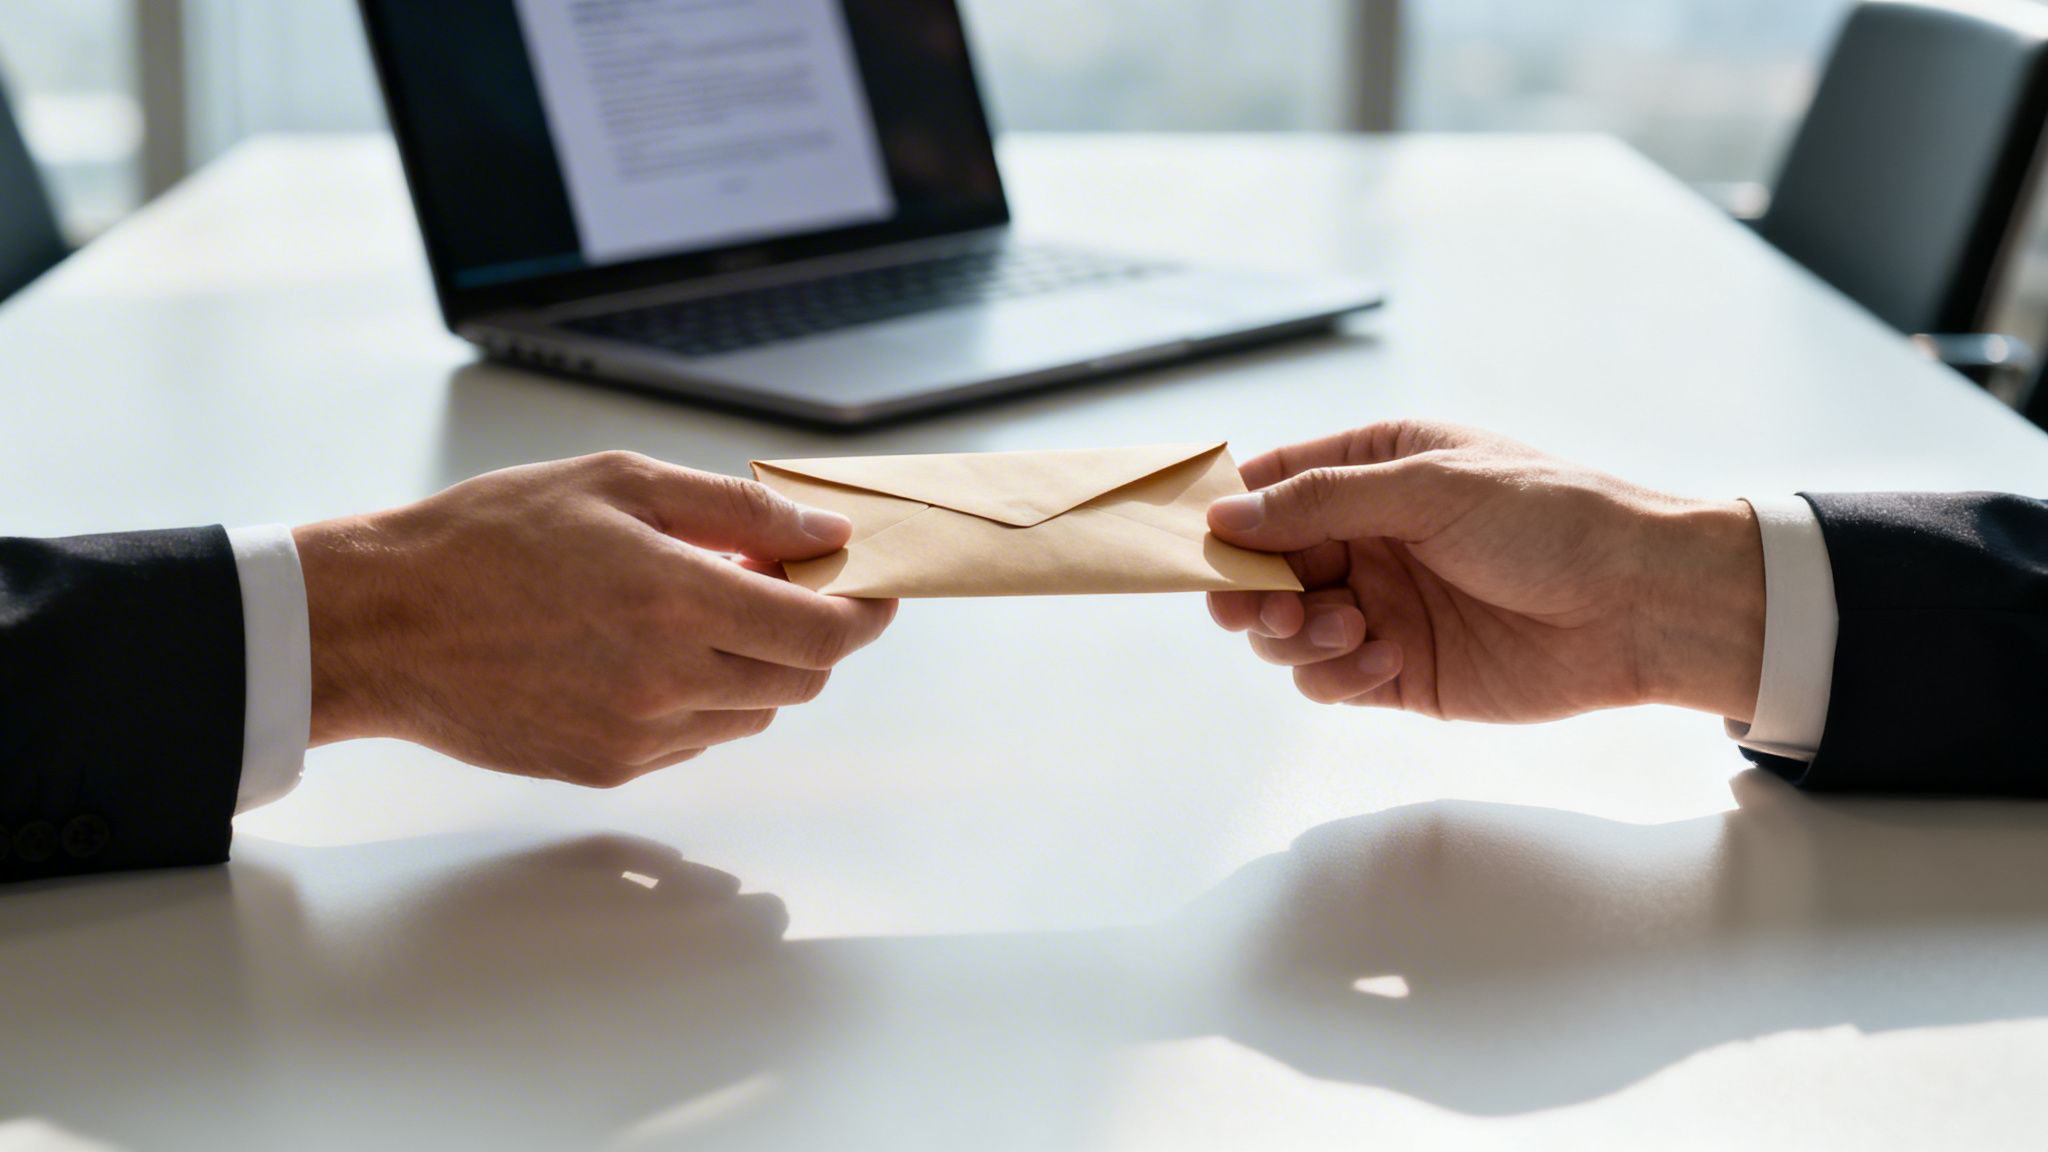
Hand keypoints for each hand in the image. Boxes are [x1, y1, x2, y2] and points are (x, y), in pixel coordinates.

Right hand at [294, 452, 895, 785]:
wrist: (381, 624)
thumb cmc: (488, 538)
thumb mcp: (617, 485)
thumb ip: (735, 510)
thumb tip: (822, 529)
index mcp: (677, 600)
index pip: (822, 632)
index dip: (865, 612)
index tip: (874, 588)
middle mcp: (668, 680)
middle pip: (801, 679)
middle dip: (815, 634)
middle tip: (786, 585)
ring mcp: (639, 734)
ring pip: (753, 712)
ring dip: (758, 665)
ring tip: (700, 610)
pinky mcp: (608, 767)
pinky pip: (696, 737)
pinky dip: (703, 697)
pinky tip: (650, 652)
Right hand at [1206, 422, 1763, 722]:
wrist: (1641, 604)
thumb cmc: (1550, 519)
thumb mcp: (1428, 487)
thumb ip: (1320, 502)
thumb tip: (1224, 515)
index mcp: (1375, 469)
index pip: (1271, 485)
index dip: (1226, 513)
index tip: (1195, 541)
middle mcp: (1369, 538)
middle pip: (1264, 567)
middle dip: (1249, 590)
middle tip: (1256, 607)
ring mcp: (1382, 607)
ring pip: (1286, 631)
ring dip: (1293, 634)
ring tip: (1341, 628)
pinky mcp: (1401, 673)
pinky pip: (1329, 681)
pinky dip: (1336, 675)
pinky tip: (1382, 659)